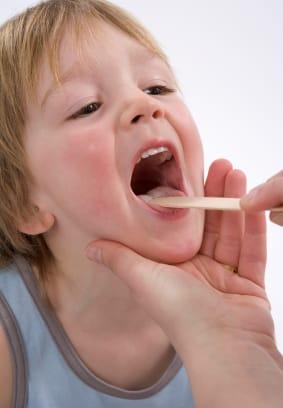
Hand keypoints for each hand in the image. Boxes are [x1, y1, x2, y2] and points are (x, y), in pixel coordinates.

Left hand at [86, 159, 274, 357]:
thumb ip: (119, 258)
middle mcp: (199, 272)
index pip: (182, 228)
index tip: (190, 175)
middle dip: (213, 194)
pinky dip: (254, 230)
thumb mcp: (142, 278)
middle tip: (218, 165)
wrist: (224, 347)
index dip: (187, 202)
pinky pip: (254, 253)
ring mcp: (226, 279)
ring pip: (232, 234)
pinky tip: (253, 205)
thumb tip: (90, 247)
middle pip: (209, 226)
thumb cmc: (180, 313)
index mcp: (174, 269)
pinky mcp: (250, 286)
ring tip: (236, 173)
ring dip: (234, 204)